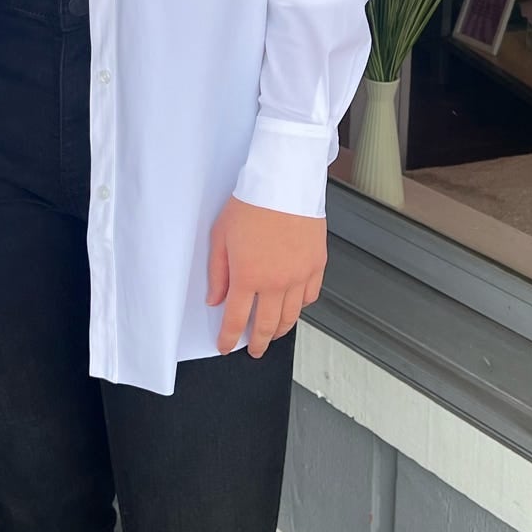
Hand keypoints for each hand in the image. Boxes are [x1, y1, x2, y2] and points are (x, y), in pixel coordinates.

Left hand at [206, 192, 326, 356]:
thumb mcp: (220, 236)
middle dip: (258, 343)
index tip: (226, 346)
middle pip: (267, 326)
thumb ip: (218, 273)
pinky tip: (293, 307)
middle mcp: (276, 282)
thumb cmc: (251, 204)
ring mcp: (299, 275)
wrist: (284, 182)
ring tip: (273, 334)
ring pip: (291, 316)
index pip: (236, 320)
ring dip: (280, 330)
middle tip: (254, 350)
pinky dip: (300, 307)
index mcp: (248, 276)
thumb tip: (215, 299)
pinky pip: (310, 297)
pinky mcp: (316, 265)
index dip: (229, 338)